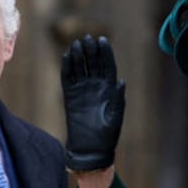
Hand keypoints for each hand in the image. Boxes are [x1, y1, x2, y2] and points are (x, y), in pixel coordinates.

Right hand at [60, 35, 125, 170]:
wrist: (91, 149)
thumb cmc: (107, 135)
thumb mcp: (115, 116)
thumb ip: (118, 99)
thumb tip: (120, 81)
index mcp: (110, 90)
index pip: (107, 66)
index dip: (105, 53)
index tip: (103, 40)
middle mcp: (96, 87)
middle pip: (93, 64)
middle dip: (91, 51)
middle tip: (88, 38)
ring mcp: (82, 91)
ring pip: (80, 68)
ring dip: (79, 56)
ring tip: (77, 43)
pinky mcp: (70, 97)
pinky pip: (68, 79)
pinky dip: (67, 68)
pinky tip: (67, 56)